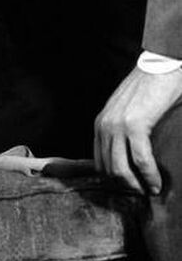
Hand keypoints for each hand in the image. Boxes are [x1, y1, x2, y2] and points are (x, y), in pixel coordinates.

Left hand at [94, 66, 181, 193]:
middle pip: (108, 169)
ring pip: (121, 169)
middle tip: (143, 194)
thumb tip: (130, 156)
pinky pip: (140, 160)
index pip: (99, 161)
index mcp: (100, 123)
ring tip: (150, 191)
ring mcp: (117, 126)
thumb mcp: (126, 111)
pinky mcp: (134, 125)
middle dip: (126, 186)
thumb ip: (122, 130)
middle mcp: (104, 125)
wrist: (160, 67)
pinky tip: (157, 184)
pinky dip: (149, 175)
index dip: (114, 179)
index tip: (131, 188)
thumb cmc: (148, 89)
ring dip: (136, 185)